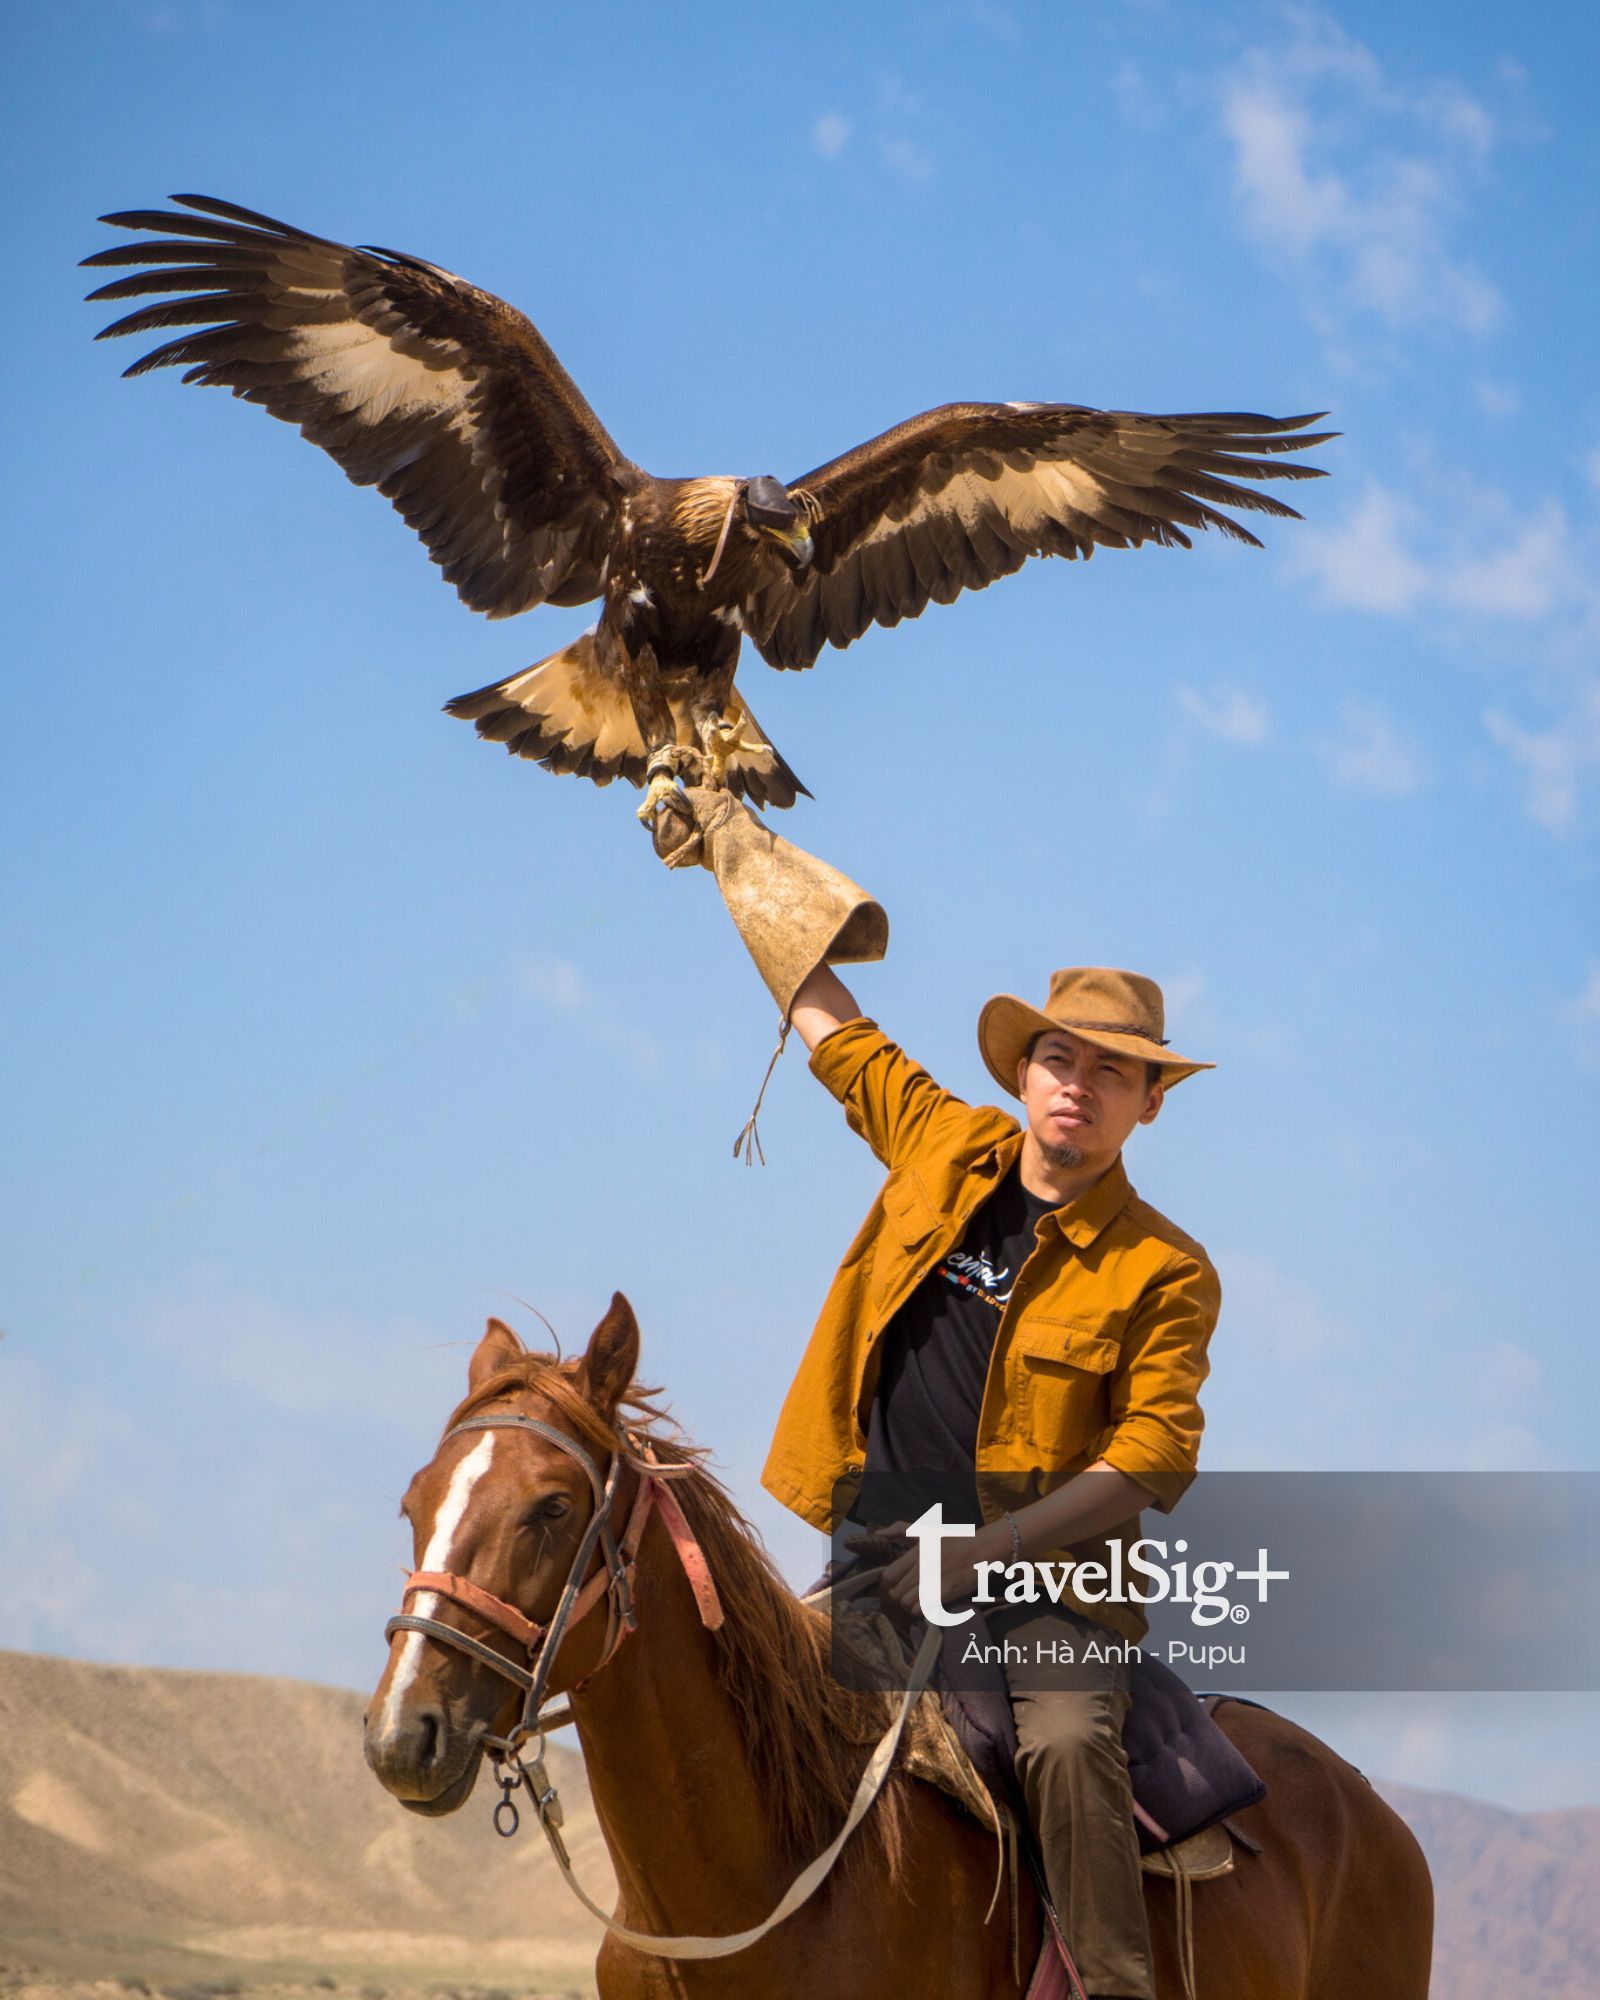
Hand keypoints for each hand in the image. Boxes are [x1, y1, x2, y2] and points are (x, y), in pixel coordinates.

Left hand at [876, 1519, 1004, 1616]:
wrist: (982, 1550)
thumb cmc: (954, 1540)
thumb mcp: (927, 1529)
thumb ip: (900, 1529)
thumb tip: (877, 1534)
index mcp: (915, 1552)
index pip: (888, 1576)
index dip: (888, 1584)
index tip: (894, 1584)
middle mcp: (921, 1567)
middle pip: (896, 1593)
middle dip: (898, 1596)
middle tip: (906, 1594)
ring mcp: (933, 1581)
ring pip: (906, 1603)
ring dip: (909, 1605)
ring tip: (915, 1600)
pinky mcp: (945, 1593)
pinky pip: (921, 1609)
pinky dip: (920, 1610)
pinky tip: (926, 1604)